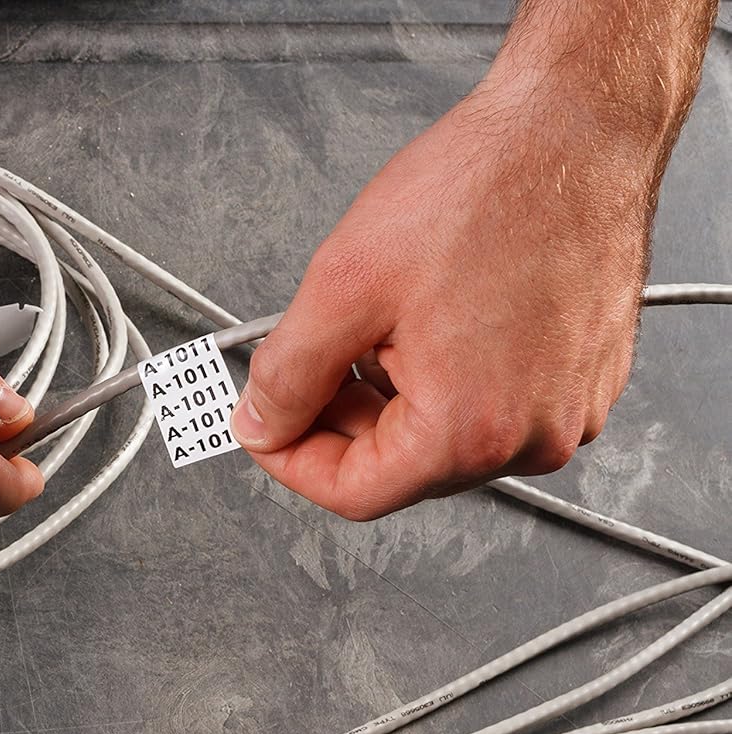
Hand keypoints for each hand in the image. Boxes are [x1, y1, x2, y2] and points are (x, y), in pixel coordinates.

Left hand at [229, 70, 661, 519]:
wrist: (575, 127)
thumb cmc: (484, 190)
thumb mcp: (343, 287)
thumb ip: (287, 374)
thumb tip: (261, 422)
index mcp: (470, 430)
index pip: (354, 493)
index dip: (291, 460)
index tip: (263, 424)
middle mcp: (531, 436)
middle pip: (400, 468)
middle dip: (341, 419)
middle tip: (310, 359)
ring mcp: (567, 409)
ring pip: (442, 436)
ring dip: (392, 394)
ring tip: (382, 321)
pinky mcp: (583, 378)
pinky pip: (490, 404)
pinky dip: (443, 375)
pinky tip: (431, 316)